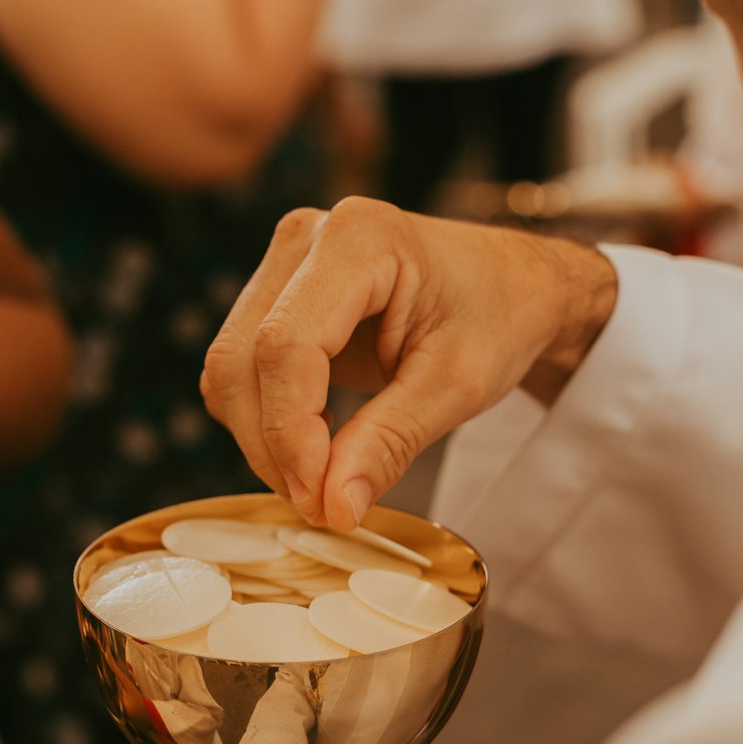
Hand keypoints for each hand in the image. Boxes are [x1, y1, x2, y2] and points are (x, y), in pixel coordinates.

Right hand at [201, 197, 617, 529]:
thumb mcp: (457, 387)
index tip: (318, 498)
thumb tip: (332, 507)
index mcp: (360, 237)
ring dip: (262, 439)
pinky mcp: (275, 294)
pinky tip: (314, 445)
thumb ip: (389, 443)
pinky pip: (240, 369)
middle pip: (244, 357)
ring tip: (321, 482)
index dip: (291, 430)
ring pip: (230, 368)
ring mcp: (284, 263)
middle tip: (321, 505)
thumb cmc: (499, 317)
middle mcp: (307, 236)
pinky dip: (265, 421)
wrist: (512, 287)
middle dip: (272, 445)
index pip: (287, 344)